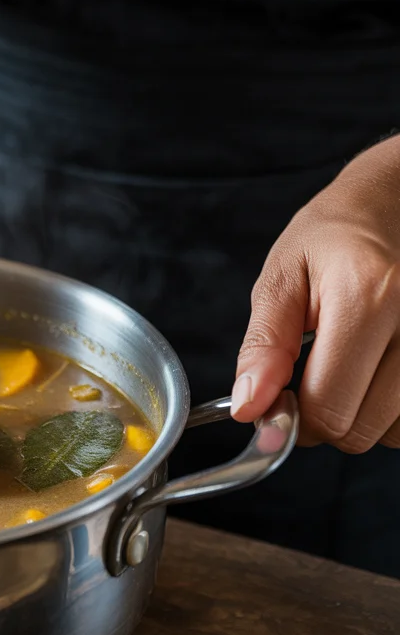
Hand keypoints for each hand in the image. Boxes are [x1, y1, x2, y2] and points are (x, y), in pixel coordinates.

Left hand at [232, 135, 399, 450]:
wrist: (394, 202)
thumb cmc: (333, 237)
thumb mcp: (282, 279)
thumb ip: (264, 348)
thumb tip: (249, 408)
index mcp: (368, 297)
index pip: (329, 406)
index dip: (293, 419)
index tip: (279, 401)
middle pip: (363, 428)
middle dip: (325, 418)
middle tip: (312, 377)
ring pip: (395, 432)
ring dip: (362, 415)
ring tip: (350, 365)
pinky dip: (391, 411)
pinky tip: (377, 371)